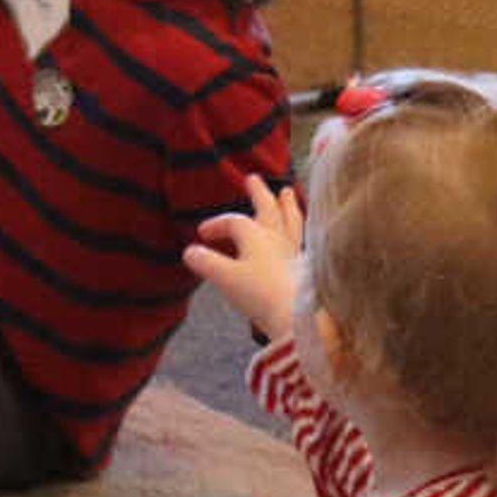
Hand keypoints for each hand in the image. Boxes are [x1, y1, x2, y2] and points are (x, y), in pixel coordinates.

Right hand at [182, 170, 306, 342]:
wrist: (298, 318)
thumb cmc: (261, 295)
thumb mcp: (225, 278)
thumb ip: (206, 263)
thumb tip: (190, 251)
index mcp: (255, 236)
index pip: (233, 222)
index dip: (216, 225)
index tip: (202, 235)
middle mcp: (276, 239)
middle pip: (267, 209)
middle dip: (259, 194)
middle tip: (253, 178)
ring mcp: (294, 252)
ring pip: (291, 221)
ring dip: (287, 206)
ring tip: (287, 193)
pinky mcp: (306, 269)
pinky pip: (302, 240)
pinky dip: (299, 230)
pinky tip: (299, 234)